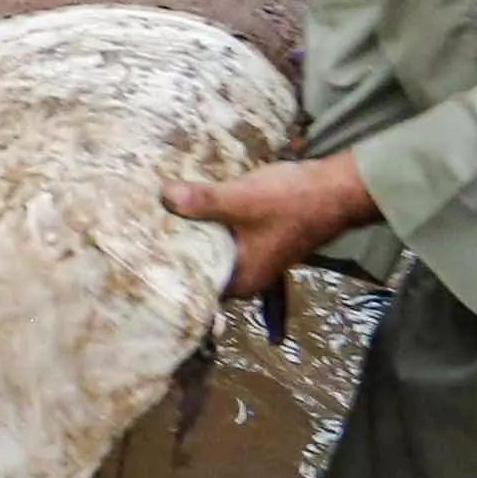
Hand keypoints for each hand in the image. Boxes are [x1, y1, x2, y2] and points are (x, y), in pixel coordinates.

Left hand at [163, 152, 379, 300]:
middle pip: (203, 268)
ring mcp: (256, 254)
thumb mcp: (240, 200)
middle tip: (141, 237)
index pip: (196, 289)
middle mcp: (249, 275)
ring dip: (195, 235)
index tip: (142, 260)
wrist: (335, 188)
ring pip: (215, 249)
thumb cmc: (292, 202)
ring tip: (158, 220)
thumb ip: (203, 202)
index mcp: (243, 281)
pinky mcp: (260, 234)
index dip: (170, 274)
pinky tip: (192, 206)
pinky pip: (227, 234)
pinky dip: (212, 224)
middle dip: (178, 252)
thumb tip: (164, 197)